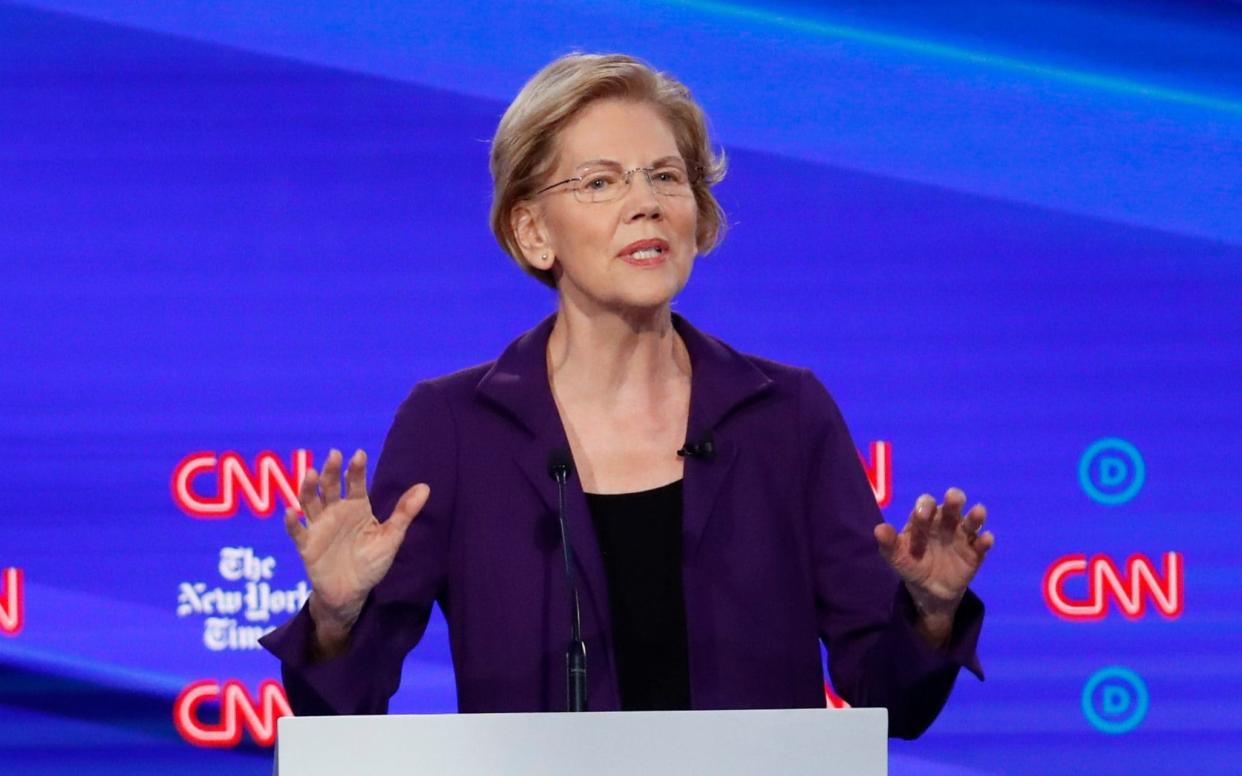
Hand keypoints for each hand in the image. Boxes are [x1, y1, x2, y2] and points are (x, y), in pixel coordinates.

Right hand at [285, 449, 429, 645]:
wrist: (353, 593)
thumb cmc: (372, 562)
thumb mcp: (391, 537)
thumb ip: (405, 512)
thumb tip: (425, 487)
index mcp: (356, 507)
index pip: (355, 484)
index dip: (356, 469)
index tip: (359, 454)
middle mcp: (335, 512)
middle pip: (330, 487)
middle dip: (331, 471)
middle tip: (333, 455)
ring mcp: (320, 528)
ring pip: (310, 503)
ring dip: (309, 488)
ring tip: (311, 474)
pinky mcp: (308, 546)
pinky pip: (297, 533)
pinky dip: (291, 522)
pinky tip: (290, 511)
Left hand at [874, 488, 993, 641]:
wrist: (929, 592)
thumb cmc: (911, 564)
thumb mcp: (897, 557)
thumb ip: (889, 544)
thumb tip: (878, 529)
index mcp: (924, 519)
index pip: (925, 506)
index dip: (924, 507)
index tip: (920, 515)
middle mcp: (945, 522)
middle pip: (952, 505)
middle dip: (954, 500)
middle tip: (953, 499)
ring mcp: (962, 536)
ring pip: (972, 520)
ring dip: (976, 515)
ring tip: (978, 513)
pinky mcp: (975, 552)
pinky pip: (982, 544)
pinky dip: (985, 540)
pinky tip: (985, 539)